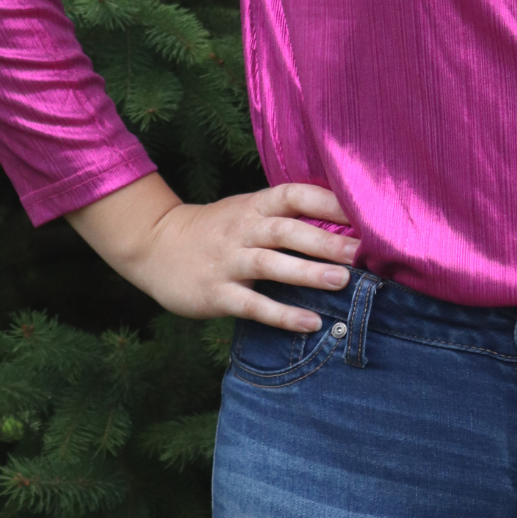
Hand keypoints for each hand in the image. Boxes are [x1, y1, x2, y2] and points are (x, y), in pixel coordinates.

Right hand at [66, 171, 358, 330]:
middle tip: (361, 251)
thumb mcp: (245, 211)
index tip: (362, 211)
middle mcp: (242, 230)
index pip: (293, 194)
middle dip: (325, 240)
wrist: (154, 247)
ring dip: (306, 273)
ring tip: (341, 282)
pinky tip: (309, 323)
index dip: (326, 201)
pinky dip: (281, 314)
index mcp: (253, 206)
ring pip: (270, 265)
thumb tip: (343, 224)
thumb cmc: (216, 230)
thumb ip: (285, 215)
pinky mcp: (215, 293)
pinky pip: (252, 305)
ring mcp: (227, 261)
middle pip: (286, 230)